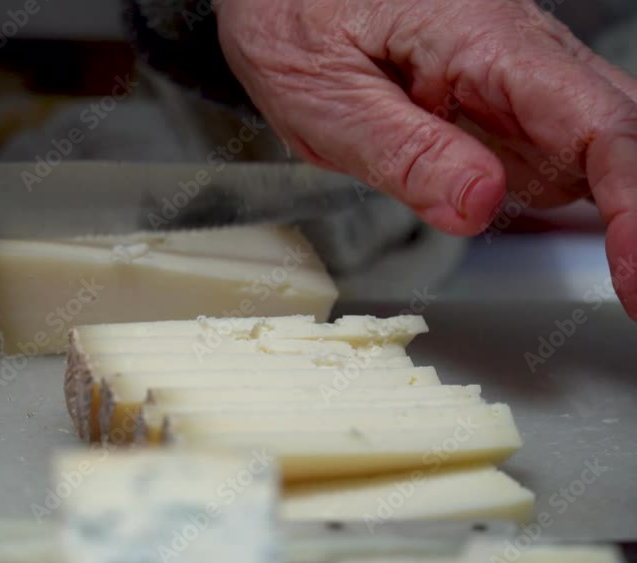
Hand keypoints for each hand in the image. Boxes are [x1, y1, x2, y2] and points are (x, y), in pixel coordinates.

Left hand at [215, 0, 636, 317]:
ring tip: (602, 265)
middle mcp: (517, 53)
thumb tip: (477, 206)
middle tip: (628, 291)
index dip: (632, 206)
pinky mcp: (496, 96)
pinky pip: (544, 149)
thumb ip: (404, 152)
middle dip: (630, 214)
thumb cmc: (293, 14)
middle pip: (615, 133)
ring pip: (589, 147)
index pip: (595, 125)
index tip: (633, 273)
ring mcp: (512, 75)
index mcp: (483, 42)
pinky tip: (532, 217)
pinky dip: (553, 190)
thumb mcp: (328, 96)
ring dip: (600, 208)